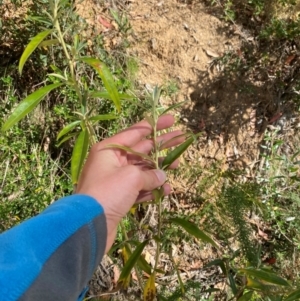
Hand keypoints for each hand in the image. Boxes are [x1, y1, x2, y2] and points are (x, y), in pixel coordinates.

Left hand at [76, 115, 182, 252]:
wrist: (88, 226)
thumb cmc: (108, 193)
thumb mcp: (131, 177)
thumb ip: (150, 174)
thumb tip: (162, 177)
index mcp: (110, 149)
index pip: (136, 132)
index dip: (155, 125)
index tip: (172, 120)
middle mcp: (112, 162)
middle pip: (142, 149)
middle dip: (161, 145)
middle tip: (181, 138)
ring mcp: (116, 180)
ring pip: (143, 170)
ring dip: (160, 169)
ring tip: (178, 165)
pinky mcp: (120, 196)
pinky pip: (139, 188)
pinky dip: (152, 188)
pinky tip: (165, 190)